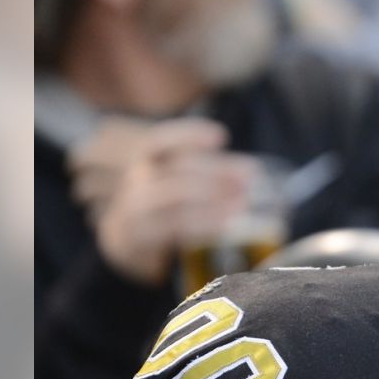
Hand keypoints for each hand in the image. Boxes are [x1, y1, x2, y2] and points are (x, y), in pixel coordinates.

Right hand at [77, 118, 253, 285]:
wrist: (129, 242)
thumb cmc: (164, 205)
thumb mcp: (179, 182)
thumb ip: (207, 174)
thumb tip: (249, 174)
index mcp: (146, 160)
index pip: (160, 141)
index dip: (189, 135)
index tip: (222, 137)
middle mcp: (136, 181)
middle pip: (174, 169)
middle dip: (216, 170)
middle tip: (249, 174)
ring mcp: (133, 209)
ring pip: (171, 197)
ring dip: (211, 198)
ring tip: (241, 202)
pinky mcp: (137, 238)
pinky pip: (171, 228)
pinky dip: (201, 224)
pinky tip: (225, 224)